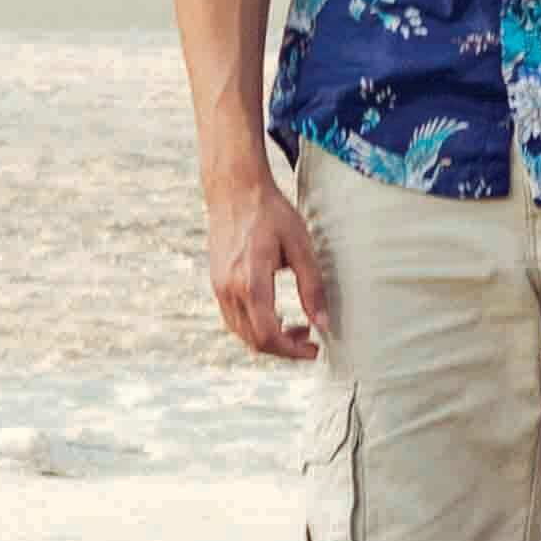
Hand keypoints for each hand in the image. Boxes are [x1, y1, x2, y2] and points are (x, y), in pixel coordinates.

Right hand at [203, 168, 328, 364]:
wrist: (234, 189)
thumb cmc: (270, 213)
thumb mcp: (300, 246)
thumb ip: (312, 287)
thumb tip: (323, 324)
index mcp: (251, 281)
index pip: (268, 335)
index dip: (292, 351)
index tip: (314, 349)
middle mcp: (229, 289)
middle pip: (254, 341)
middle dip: (284, 348)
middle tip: (310, 339)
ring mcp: (219, 287)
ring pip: (242, 333)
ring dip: (270, 339)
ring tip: (297, 327)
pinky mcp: (217, 283)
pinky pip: (234, 319)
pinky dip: (256, 326)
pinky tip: (276, 314)